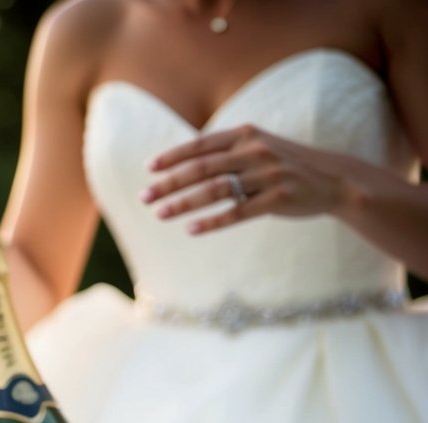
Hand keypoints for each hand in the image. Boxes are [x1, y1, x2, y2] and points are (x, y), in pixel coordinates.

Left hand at [140, 124, 350, 233]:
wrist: (335, 180)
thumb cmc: (285, 165)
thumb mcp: (258, 147)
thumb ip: (226, 151)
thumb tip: (183, 163)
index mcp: (247, 135)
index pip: (201, 145)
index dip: (173, 156)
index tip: (149, 168)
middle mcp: (256, 152)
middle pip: (203, 168)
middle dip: (169, 183)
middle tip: (144, 197)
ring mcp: (268, 175)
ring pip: (216, 190)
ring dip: (184, 203)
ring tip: (160, 214)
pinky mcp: (279, 198)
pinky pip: (238, 212)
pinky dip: (212, 221)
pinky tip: (191, 229)